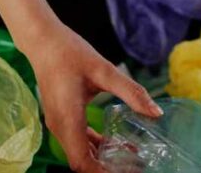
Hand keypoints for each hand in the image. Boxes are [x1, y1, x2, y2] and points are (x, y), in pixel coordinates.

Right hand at [23, 20, 162, 172]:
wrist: (44, 41)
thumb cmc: (71, 53)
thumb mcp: (105, 71)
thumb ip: (132, 93)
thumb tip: (156, 112)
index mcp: (69, 120)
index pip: (82, 162)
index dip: (102, 172)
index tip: (127, 170)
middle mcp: (60, 127)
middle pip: (81, 162)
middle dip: (106, 168)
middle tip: (134, 166)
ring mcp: (59, 123)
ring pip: (79, 153)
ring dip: (102, 158)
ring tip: (131, 158)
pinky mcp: (62, 117)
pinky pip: (78, 140)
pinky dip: (96, 146)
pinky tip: (116, 142)